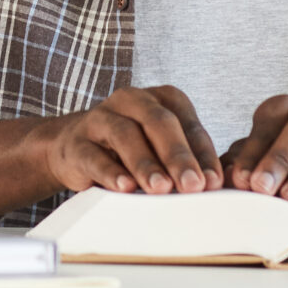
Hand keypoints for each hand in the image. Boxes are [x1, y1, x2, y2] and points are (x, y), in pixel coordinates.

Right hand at [30, 85, 223, 195]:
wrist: (74, 147)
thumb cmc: (131, 148)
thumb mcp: (161, 147)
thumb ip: (186, 161)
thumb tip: (211, 186)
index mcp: (160, 98)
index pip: (187, 123)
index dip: (202, 153)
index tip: (214, 182)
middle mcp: (131, 100)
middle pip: (158, 122)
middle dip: (178, 156)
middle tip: (193, 185)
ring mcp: (100, 118)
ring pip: (125, 134)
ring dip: (145, 163)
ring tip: (161, 188)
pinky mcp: (77, 143)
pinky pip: (94, 155)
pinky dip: (111, 172)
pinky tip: (125, 187)